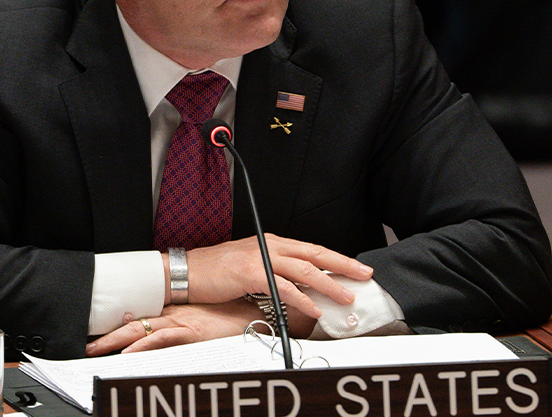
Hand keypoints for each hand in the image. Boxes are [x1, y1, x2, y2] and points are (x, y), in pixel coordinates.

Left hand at [86, 300, 261, 355]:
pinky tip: (128, 353)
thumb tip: (165, 340)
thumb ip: (186, 330)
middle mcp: (175, 315)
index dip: (117, 326)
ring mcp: (182, 323)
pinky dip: (144, 345)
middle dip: (108, 336)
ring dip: (117, 341)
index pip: (140, 319)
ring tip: (96, 350)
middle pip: (133, 324)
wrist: (258, 312)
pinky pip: (163, 338)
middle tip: (86, 345)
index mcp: (176, 313)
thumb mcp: (204, 324)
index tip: (96, 334)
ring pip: (141, 331)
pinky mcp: (193, 331)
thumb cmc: (235, 318)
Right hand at [183, 234, 371, 318]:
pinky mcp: (251, 273)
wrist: (187, 272)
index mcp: (271, 243)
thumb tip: (299, 288)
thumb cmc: (215, 272)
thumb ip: (275, 273)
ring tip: (345, 296)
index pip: (311, 249)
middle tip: (364, 275)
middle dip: (343, 264)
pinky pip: (283, 287)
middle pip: (315, 254)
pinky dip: (302, 298)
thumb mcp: (250, 267)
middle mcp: (270, 246)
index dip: (336, 258)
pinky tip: (314, 307)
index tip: (355, 267)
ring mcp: (261, 258)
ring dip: (328, 284)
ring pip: (304, 270)